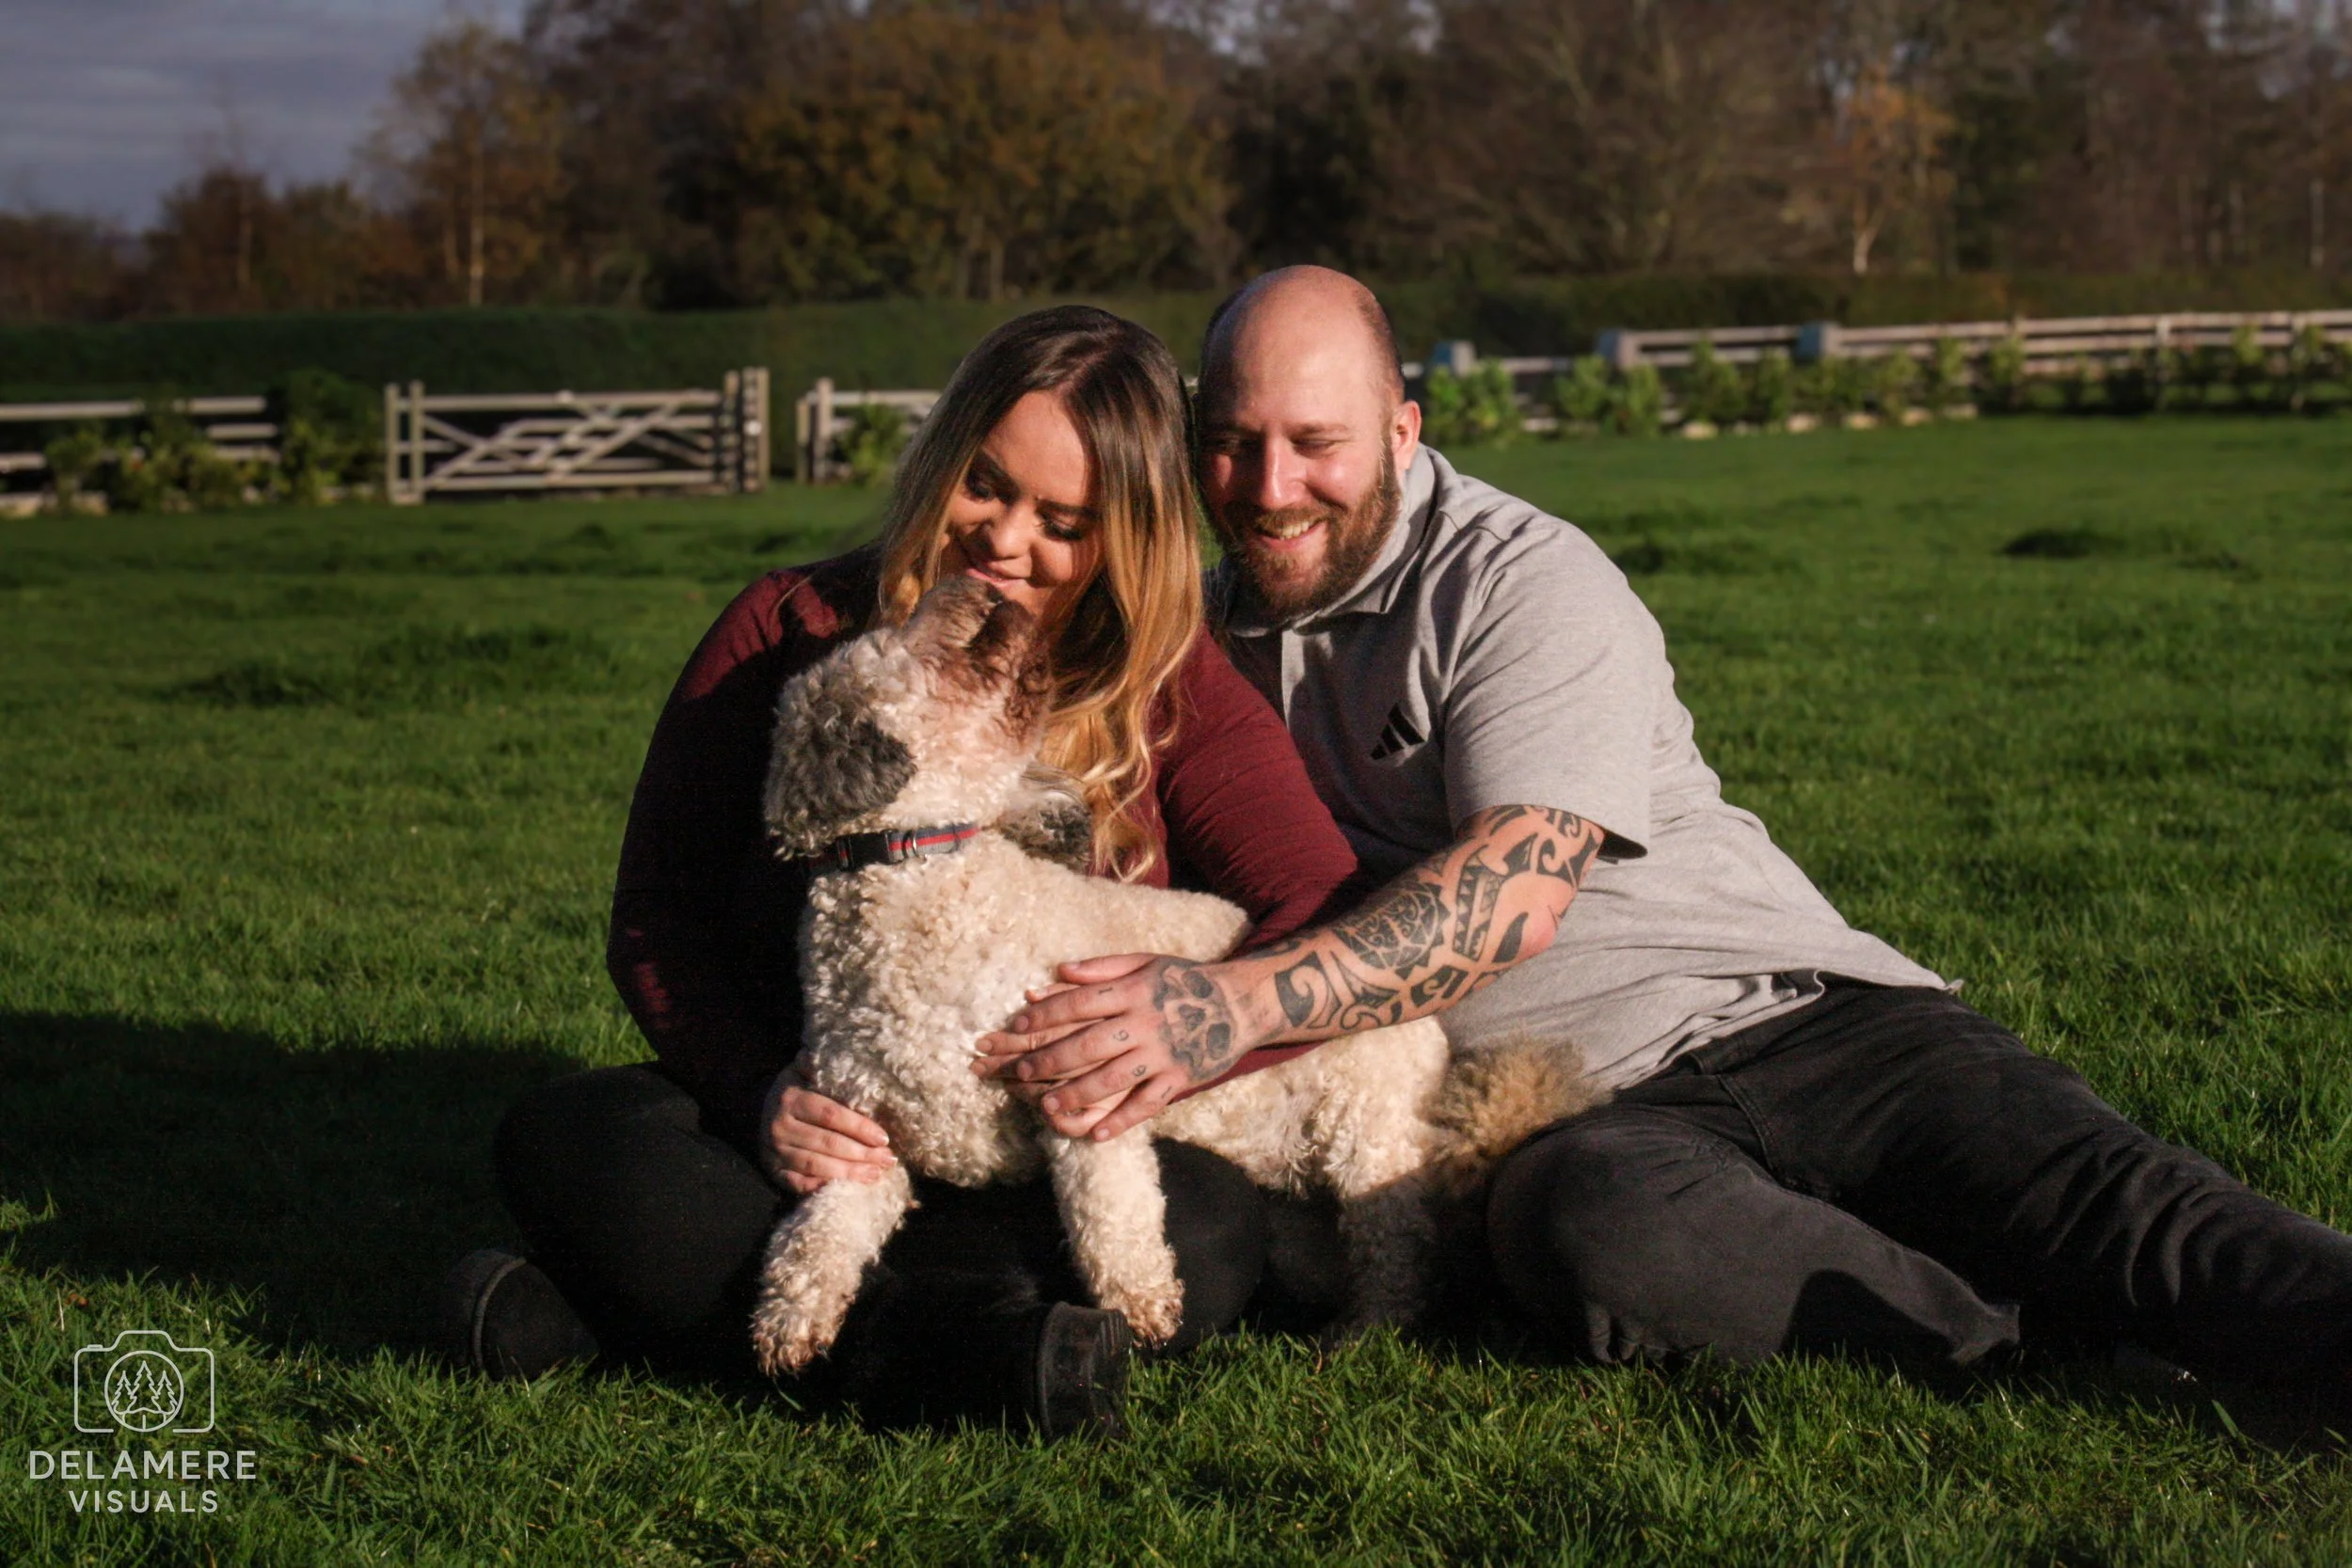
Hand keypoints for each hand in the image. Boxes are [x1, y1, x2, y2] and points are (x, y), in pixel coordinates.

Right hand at [759, 1068, 895, 1195]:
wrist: (752, 1110)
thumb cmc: (793, 1090)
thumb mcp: (802, 1071)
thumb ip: (822, 1066)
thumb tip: (849, 1052)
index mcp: (791, 1100)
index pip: (830, 1115)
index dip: (859, 1127)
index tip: (883, 1137)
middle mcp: (780, 1127)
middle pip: (827, 1143)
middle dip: (861, 1154)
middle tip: (887, 1159)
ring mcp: (775, 1152)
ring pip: (816, 1166)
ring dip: (849, 1173)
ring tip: (876, 1174)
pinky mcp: (774, 1172)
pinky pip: (800, 1184)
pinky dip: (823, 1187)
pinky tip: (847, 1188)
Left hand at [973, 952, 1268, 1141]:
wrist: (1240, 1002)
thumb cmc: (1185, 980)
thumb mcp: (1146, 962)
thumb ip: (1102, 967)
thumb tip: (1058, 970)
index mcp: (1133, 990)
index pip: (1078, 1003)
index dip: (1044, 1014)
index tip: (1016, 1025)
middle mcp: (1146, 1021)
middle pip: (1088, 1043)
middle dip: (1049, 1059)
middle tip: (1020, 1072)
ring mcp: (1163, 1052)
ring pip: (1112, 1078)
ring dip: (1077, 1093)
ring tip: (1047, 1106)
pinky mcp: (1180, 1077)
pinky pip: (1148, 1103)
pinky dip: (1122, 1120)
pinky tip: (1097, 1134)